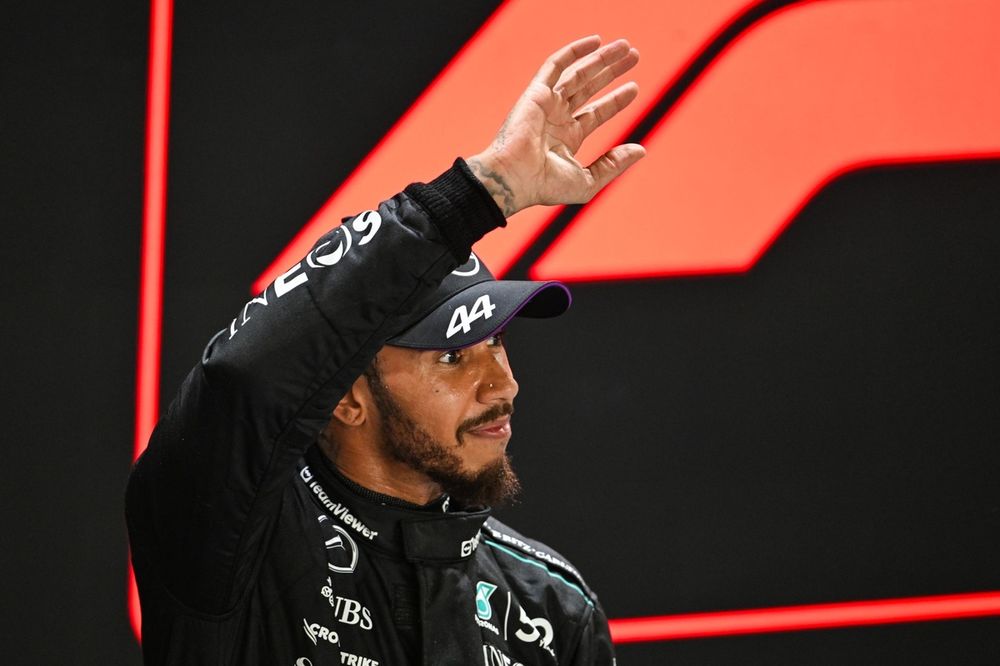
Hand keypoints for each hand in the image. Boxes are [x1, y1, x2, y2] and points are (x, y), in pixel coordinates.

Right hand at [467, 36, 644, 216]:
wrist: (514, 177)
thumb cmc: (546, 186)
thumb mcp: (588, 181)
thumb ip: (613, 164)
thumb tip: (641, 150)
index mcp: (567, 139)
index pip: (595, 113)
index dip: (615, 100)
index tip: (634, 87)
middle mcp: (557, 118)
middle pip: (589, 88)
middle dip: (610, 72)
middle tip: (633, 56)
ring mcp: (547, 104)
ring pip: (577, 74)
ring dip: (601, 59)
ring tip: (626, 47)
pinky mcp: (536, 92)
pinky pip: (556, 65)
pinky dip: (574, 51)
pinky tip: (596, 41)